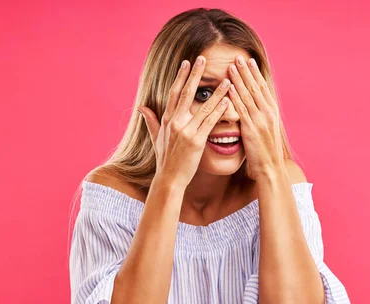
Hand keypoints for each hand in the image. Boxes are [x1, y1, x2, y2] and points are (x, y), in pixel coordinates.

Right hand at [137, 56, 230, 188]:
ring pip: (203, 107)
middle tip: (203, 59)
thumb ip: (151, 121)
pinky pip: (210, 122)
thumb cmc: (165, 160)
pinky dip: (220, 111)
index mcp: (167, 120)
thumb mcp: (156, 138)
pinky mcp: (196, 141)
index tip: (187, 63)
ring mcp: (186, 131)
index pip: (174, 92)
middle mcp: (175, 122)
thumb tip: (141, 108)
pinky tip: (229, 101)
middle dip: (195, 75)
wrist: (170, 179)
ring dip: (217, 92)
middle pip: (186, 93)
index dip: (181, 76)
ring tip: (227, 80)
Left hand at [226, 55, 284, 180]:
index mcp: (272, 112)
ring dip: (239, 79)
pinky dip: (235, 97)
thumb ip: (259, 118)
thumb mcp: (266, 131)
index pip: (262, 87)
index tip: (248, 61)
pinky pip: (242, 110)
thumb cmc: (265, 153)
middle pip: (255, 87)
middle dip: (246, 71)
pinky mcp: (251, 129)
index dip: (255, 73)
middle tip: (237, 57)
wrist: (270, 169)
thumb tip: (253, 108)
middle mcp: (268, 113)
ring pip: (248, 95)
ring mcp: (260, 120)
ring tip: (231, 66)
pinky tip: (229, 88)